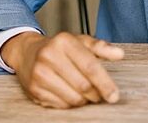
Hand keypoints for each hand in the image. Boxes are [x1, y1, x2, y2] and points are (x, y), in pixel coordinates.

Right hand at [1, 31, 123, 108]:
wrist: (27, 53)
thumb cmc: (59, 48)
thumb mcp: (80, 41)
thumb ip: (101, 47)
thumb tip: (119, 54)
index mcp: (64, 41)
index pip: (90, 66)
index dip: (105, 83)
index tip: (114, 95)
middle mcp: (49, 56)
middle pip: (83, 85)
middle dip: (96, 94)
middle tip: (99, 94)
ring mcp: (40, 74)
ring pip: (72, 98)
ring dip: (84, 100)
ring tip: (85, 94)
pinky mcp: (34, 89)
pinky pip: (61, 105)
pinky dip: (70, 104)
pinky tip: (70, 94)